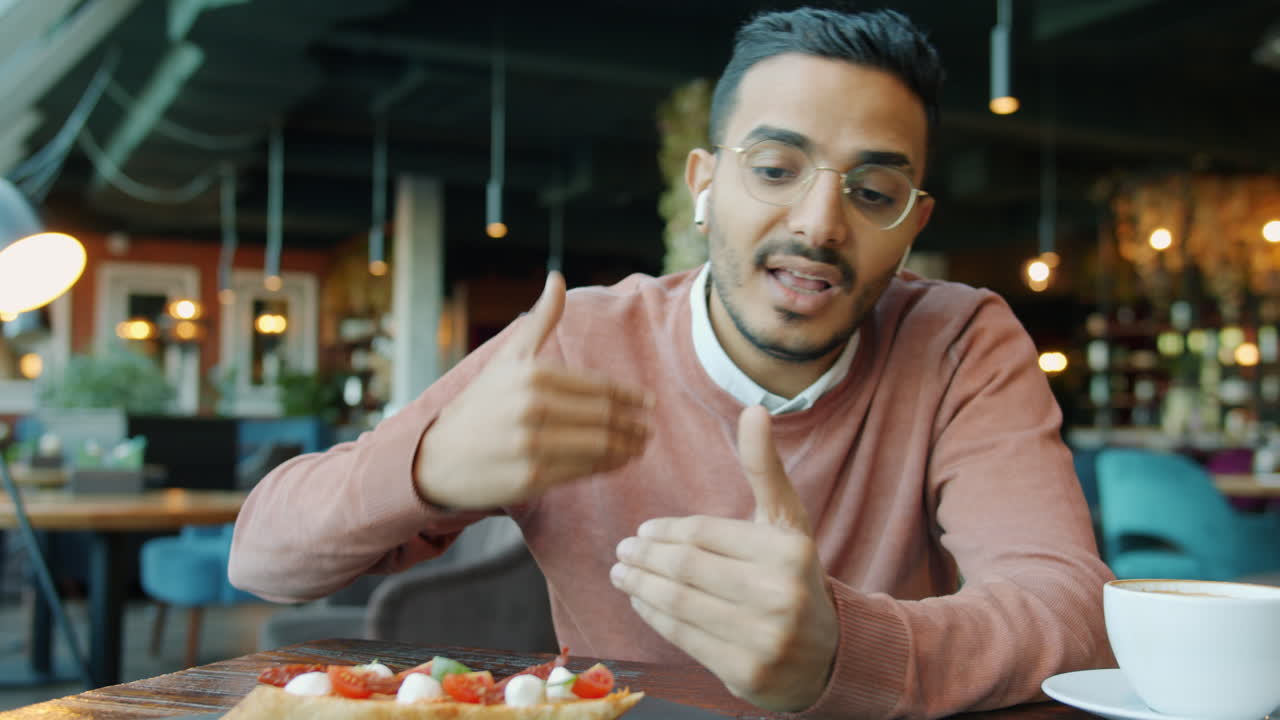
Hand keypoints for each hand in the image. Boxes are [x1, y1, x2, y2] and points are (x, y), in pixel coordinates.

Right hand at [416, 272, 652, 508]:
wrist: (438, 456)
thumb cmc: (482, 403)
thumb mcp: (509, 357)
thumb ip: (540, 320)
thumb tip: (558, 278)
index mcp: (533, 374)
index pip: (599, 387)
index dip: (631, 397)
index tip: (650, 403)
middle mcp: (533, 407)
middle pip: (604, 417)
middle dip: (634, 425)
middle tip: (649, 429)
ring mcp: (532, 444)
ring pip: (598, 446)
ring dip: (627, 448)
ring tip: (640, 447)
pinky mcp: (531, 477)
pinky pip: (582, 471)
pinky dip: (607, 466)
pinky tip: (617, 463)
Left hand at [610, 405, 837, 711]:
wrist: (827, 654)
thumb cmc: (793, 574)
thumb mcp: (786, 521)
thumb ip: (765, 468)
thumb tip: (754, 409)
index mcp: (790, 550)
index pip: (705, 533)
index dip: (665, 531)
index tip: (642, 531)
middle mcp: (781, 593)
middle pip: (687, 568)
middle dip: (645, 558)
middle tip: (622, 551)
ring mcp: (765, 637)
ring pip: (679, 602)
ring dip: (640, 586)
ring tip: (622, 574)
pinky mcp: (746, 672)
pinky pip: (683, 637)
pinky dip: (653, 616)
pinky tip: (640, 601)